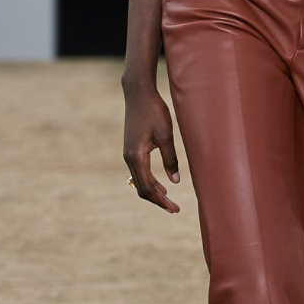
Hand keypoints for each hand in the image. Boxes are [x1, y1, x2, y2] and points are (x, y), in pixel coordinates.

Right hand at [122, 78, 180, 211]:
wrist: (138, 94)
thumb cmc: (154, 111)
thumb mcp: (166, 135)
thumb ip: (171, 159)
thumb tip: (175, 182)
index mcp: (136, 157)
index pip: (148, 187)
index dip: (161, 201)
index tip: (175, 208)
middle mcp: (128, 158)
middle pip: (141, 188)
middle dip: (158, 200)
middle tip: (174, 208)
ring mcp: (128, 154)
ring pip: (139, 181)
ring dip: (153, 192)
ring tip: (169, 199)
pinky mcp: (131, 149)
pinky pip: (138, 172)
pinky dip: (149, 182)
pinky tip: (161, 184)